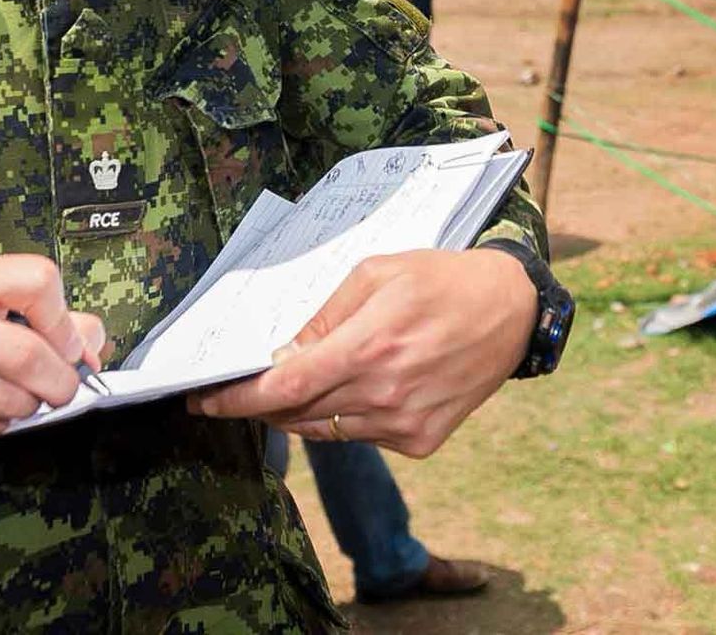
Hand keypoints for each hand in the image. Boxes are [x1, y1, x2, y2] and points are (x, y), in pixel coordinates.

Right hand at [0, 253, 109, 465]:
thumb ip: (43, 320)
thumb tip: (92, 341)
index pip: (39, 281)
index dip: (65, 321)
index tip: (66, 344)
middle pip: (31, 355)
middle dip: (59, 382)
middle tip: (59, 389)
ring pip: (13, 400)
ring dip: (24, 408)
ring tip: (2, 397)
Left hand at [190, 248, 536, 457]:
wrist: (511, 311)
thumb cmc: (439, 279)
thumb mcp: (376, 273)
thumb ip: (324, 316)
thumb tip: (282, 353)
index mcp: (369, 347)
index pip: (284, 387)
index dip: (236, 399)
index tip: (204, 401)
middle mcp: (385, 394)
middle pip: (297, 412)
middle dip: (260, 402)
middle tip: (236, 389)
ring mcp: (405, 424)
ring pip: (325, 430)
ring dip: (298, 411)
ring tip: (290, 384)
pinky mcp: (422, 442)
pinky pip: (360, 436)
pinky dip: (341, 417)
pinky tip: (350, 388)